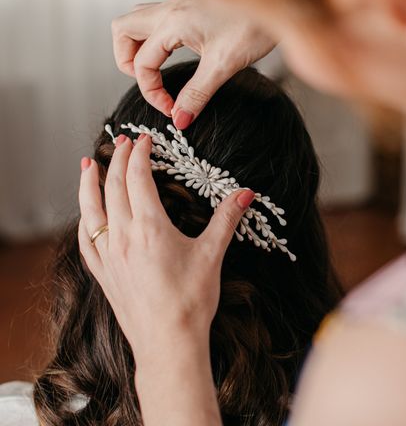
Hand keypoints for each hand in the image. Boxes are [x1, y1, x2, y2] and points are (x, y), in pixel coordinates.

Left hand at [77, 134, 254, 356]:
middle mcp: (124, 236)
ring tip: (88, 163)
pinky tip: (86, 213)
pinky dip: (84, 218)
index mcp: (150, 227)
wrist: (168, 342)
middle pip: (113, 186)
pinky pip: (86, 239)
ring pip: (91, 209)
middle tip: (123, 141)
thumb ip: (227, 218)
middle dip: (117, 159)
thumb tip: (245, 193)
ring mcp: (109, 255)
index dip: (140, 154)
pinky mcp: (103, 273)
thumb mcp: (213, 254)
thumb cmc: (191, 301)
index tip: (144, 139)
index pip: (138, 178)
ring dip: (89, 183)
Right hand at [111, 0, 276, 128]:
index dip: (152, 92)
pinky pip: (158, 19)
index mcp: (173, 22)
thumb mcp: (224, 66)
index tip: (171, 110)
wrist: (278, 5)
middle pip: (123, 30)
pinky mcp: (191, 7)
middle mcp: (170, 9)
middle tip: (149, 84)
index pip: (142, 62)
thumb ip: (197, 94)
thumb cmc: (255, 27)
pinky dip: (156, 39)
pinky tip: (175, 55)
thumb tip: (180, 119)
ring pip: (138, 19)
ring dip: (138, 46)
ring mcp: (179, 5)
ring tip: (156, 71)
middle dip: (126, 61)